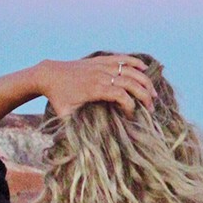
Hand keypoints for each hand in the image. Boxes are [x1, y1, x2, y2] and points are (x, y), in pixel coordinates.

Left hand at [37, 55, 155, 118]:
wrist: (48, 75)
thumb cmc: (58, 97)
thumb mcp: (65, 114)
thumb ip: (75, 126)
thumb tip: (82, 144)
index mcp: (94, 89)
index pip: (121, 95)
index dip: (130, 106)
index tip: (132, 117)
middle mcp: (101, 75)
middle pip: (130, 82)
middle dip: (144, 95)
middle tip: (151, 108)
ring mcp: (101, 66)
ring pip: (130, 70)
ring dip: (145, 81)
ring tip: (153, 93)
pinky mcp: (100, 60)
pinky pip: (122, 58)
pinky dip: (135, 62)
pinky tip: (145, 69)